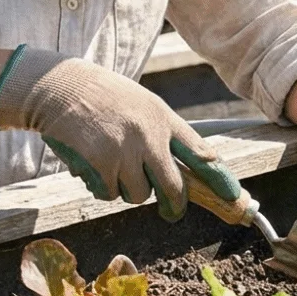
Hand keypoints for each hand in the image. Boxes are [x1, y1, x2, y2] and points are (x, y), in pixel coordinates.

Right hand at [0, 45, 239, 219]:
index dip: (221, 179)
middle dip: (173, 205)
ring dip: (125, 188)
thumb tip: (177, 170)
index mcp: (162, 116)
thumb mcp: (138, 103)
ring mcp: (126, 150)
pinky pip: (109, 193)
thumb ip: (157, 131)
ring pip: (138, 195)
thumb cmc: (98, 94)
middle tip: (169, 210)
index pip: (200, 152)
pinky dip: (100, 185)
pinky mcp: (103, 163)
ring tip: (109, 162)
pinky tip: (90, 161)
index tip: (237, 199)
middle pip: (174, 187)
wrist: (59, 86)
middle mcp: (150, 134)